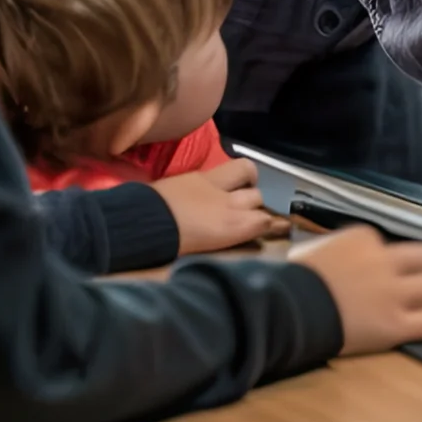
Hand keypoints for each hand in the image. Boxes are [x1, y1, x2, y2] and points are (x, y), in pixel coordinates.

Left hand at [152, 157, 288, 255]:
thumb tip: (236, 237)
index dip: (275, 224)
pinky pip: (218, 171)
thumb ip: (224, 239)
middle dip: (257, 204)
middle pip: (257, 196)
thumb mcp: (204, 251)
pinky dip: (220, 179)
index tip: (281, 226)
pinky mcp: (195, 174)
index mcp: (232, 225)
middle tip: (251, 212)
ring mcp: (212, 184)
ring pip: (245, 170)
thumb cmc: (169, 247)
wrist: (140, 224)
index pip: (265, 220)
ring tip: (242, 187)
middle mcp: (229, 202)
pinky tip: (211, 188)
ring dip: (247, 179)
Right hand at [292, 222, 421, 354]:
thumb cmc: (288, 284)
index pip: (394, 246)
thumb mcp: (309, 254)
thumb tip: (326, 256)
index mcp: (364, 240)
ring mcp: (394, 293)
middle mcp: (385, 261)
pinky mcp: (397, 324)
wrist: (283, 309)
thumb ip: (331, 252)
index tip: (394, 276)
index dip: (398, 264)